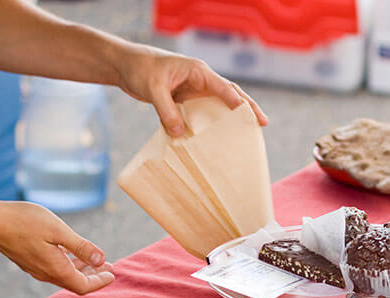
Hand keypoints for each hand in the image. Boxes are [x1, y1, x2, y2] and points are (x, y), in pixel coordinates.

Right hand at [0, 200, 114, 294]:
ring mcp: (36, 269)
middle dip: (94, 276)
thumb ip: (81, 247)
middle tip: (109, 267)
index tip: (113, 273)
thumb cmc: (24, 221)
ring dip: (82, 270)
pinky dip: (69, 264)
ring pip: (64, 276)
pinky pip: (54, 269)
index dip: (100, 282)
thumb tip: (101, 260)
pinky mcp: (29, 262)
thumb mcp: (58, 230)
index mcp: (56, 269)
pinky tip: (72, 253)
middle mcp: (46, 274)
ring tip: (95, 261)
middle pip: (75, 283)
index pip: (84, 286)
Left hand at [118, 45, 268, 136]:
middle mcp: (200, 80)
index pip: (221, 85)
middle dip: (247, 107)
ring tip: (250, 131)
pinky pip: (204, 114)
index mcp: (197, 71)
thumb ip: (166, 111)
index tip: (243, 112)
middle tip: (262, 122)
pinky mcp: (187, 101)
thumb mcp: (153, 89)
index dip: (233, 99)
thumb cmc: (141, 70)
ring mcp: (195, 91)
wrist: (127, 66)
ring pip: (220, 105)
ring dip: (234, 117)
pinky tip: (219, 138)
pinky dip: (213, 124)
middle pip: (230, 93)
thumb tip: (181, 134)